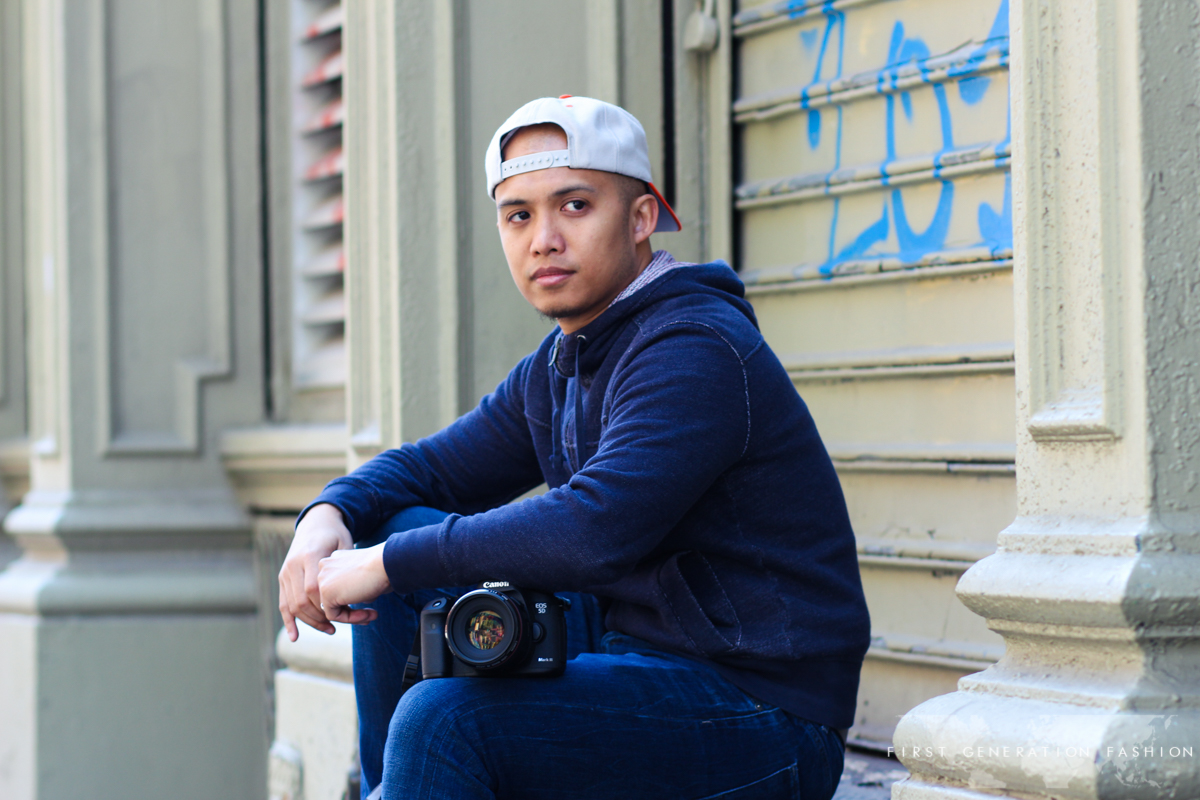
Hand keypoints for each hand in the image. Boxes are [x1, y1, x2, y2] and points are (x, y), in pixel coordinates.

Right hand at [278, 503, 352, 639]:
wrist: (316, 523)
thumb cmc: (336, 535)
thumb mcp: (344, 544)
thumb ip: (344, 566)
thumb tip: (352, 592)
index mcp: (309, 555)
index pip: (313, 589)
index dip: (327, 605)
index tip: (345, 613)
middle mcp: (293, 565)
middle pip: (302, 600)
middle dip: (320, 618)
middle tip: (338, 627)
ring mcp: (285, 572)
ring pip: (292, 605)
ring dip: (310, 622)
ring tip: (329, 630)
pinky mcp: (282, 578)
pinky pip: (283, 604)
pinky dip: (289, 621)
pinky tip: (295, 637)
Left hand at [318, 545, 390, 623]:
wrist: (387, 563)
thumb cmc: (383, 567)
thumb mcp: (366, 575)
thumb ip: (356, 585)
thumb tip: (356, 599)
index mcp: (335, 559)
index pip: (337, 585)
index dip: (353, 598)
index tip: (370, 602)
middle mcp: (325, 566)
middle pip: (333, 597)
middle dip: (352, 609)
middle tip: (372, 614)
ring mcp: (323, 579)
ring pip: (332, 607)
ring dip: (352, 616)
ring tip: (373, 615)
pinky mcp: (325, 592)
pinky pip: (334, 615)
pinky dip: (350, 619)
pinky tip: (367, 615)